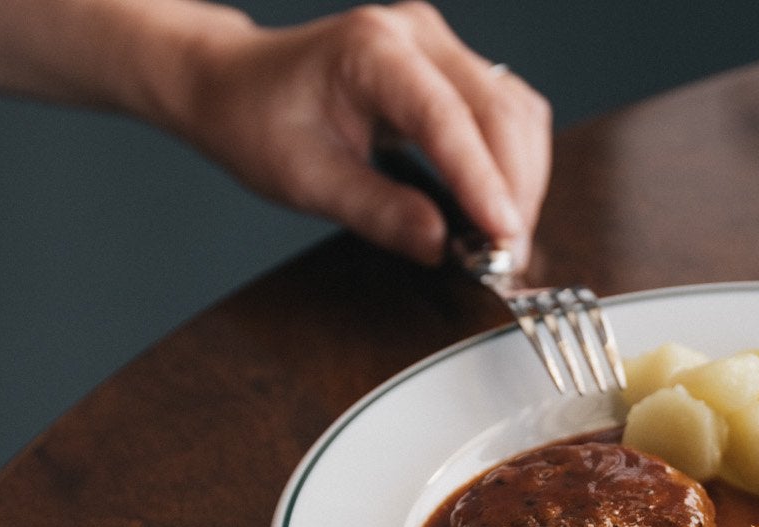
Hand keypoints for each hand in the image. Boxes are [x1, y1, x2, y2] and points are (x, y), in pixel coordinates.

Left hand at [171, 2, 550, 265]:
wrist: (236, 85)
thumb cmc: (258, 121)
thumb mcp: (306, 179)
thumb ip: (377, 211)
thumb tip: (440, 244)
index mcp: (372, 49)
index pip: (446, 117)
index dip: (482, 181)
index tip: (503, 235)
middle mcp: (416, 34)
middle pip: (500, 110)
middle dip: (514, 189)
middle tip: (507, 259)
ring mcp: (438, 46)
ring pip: (515, 110)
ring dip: (522, 178)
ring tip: (502, 241)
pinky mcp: (450, 68)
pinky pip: (505, 112)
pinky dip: (510, 164)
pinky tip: (496, 207)